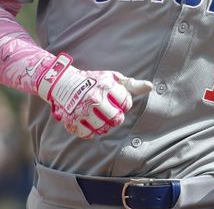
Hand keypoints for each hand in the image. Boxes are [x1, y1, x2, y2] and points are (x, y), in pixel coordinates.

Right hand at [36, 53, 152, 138]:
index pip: (126, 103)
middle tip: (109, 111)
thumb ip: (132, 85)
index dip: (123, 103)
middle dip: (116, 116)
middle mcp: (94, 98)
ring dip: (104, 125)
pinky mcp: (72, 121)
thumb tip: (150, 87)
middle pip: (116, 119)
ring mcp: (82, 110)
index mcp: (106, 86)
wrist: (63, 83)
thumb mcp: (112, 79)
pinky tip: (88, 121)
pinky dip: (90, 131)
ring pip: (103, 129)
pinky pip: (88, 135)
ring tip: (99, 116)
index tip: (115, 99)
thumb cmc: (93, 81)